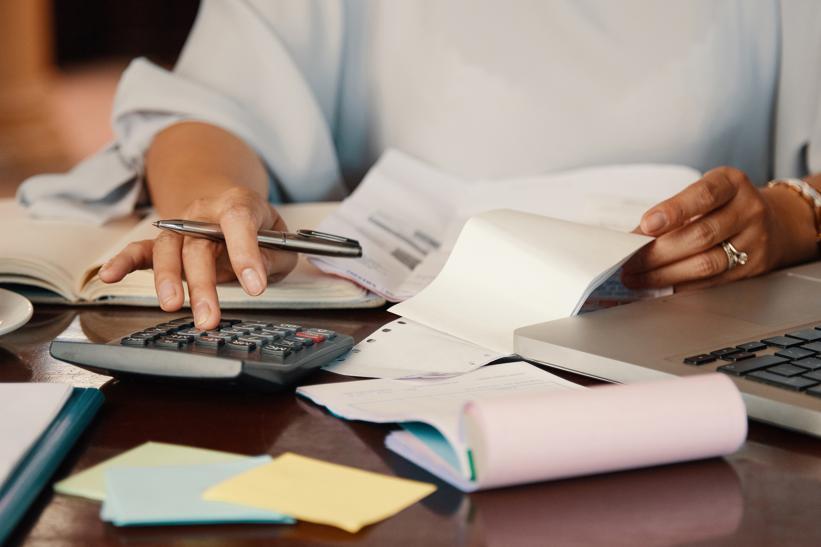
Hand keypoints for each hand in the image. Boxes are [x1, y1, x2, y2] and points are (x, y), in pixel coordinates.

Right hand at [98, 187, 296, 329]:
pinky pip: (140, 250)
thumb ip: (272, 257)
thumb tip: (255, 274)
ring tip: (173, 306)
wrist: (234, 210)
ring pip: (169, 250)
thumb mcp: (281, 242)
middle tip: (209, 316)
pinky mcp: (165, 243)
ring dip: (168, 280)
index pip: (239, 221)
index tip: (255, 286)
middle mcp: (204, 213)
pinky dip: (123, 262)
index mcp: (238, 204)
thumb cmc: (260, 230)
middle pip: (198, 244)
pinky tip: (109, 275)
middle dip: (203, 283)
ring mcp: (180, 227)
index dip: (246, 253)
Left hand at [622, 167, 815, 291]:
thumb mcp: (703, 194)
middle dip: (658, 252)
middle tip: (629, 262)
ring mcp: (754, 241)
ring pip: (706, 263)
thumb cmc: (725, 205)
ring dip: (665, 274)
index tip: (647, 224)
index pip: (704, 195)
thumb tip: (633, 239)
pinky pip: (712, 281)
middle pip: (701, 235)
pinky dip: (681, 285)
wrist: (774, 222)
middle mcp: (748, 210)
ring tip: (637, 277)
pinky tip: (659, 285)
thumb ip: (671, 211)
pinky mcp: (753, 268)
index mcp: (732, 183)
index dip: (674, 210)